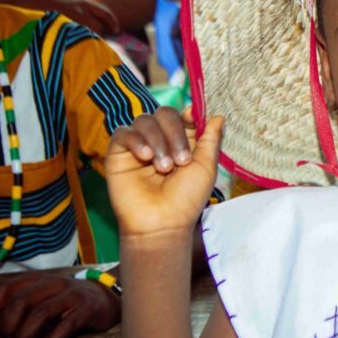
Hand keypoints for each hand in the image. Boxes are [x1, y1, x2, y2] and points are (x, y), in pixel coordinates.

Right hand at [0, 0, 120, 35]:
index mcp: (84, 1)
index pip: (106, 13)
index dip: (114, 22)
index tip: (117, 30)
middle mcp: (81, 10)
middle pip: (100, 27)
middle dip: (100, 32)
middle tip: (97, 34)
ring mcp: (72, 19)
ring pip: (89, 34)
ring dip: (90, 36)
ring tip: (83, 35)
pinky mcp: (64, 27)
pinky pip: (78, 37)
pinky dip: (79, 39)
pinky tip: (75, 38)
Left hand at [0, 272, 120, 337]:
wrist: (108, 296)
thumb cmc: (66, 303)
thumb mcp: (40, 299)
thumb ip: (18, 310)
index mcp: (35, 280)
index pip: (4, 291)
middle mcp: (52, 283)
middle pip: (19, 302)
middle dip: (7, 330)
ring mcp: (71, 294)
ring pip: (41, 313)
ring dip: (25, 337)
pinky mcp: (88, 308)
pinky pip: (67, 324)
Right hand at [107, 107, 223, 237]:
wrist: (161, 223)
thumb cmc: (186, 199)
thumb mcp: (206, 167)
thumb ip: (211, 140)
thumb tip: (219, 116)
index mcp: (183, 142)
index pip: (184, 116)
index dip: (189, 114)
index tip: (193, 119)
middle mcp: (161, 140)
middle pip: (165, 114)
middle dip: (175, 133)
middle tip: (181, 160)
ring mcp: (139, 145)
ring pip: (145, 121)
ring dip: (158, 141)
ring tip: (164, 167)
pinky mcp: (118, 153)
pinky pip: (123, 132)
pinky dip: (136, 140)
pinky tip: (145, 157)